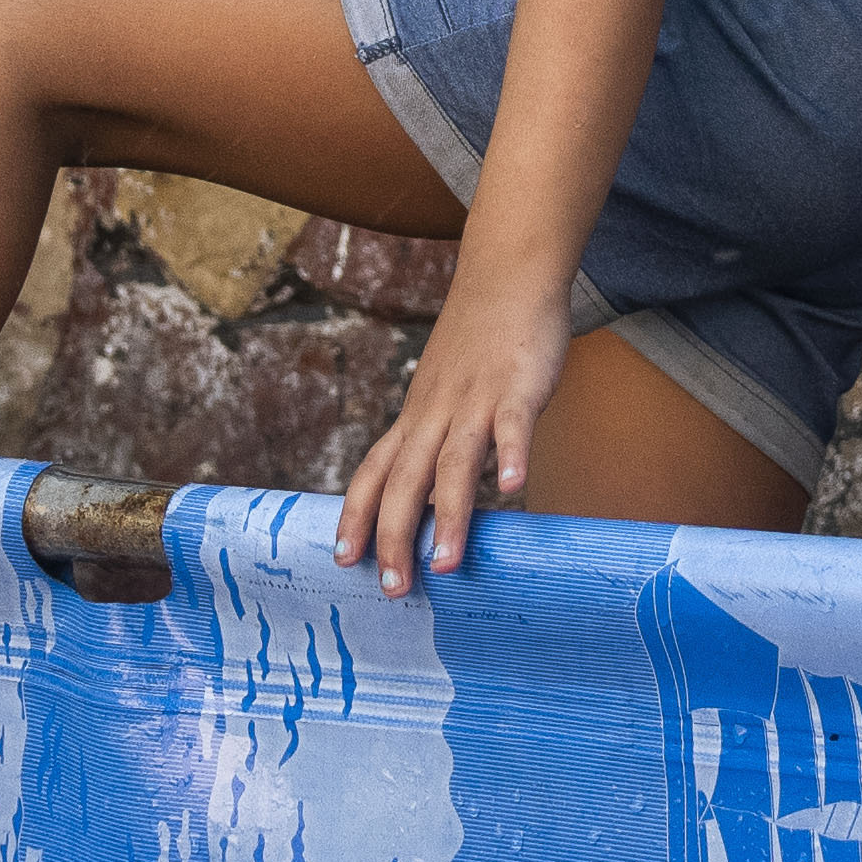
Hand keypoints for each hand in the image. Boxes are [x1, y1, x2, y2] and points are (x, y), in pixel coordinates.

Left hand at [333, 281, 577, 592]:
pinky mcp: (517, 385)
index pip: (373, 473)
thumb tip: (436, 502)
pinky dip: (512, 456)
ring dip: (447, 515)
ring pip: (454, 462)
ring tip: (445, 562)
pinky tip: (516, 489)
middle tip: (393, 588)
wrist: (507, 273)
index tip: (344, 560)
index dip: (356, 516)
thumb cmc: (478, 344)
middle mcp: (435, 413)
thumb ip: (439, 445)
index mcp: (416, 419)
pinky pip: (512, 424)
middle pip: (405, 480)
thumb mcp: (444, 396)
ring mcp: (475, 399)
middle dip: (394, 536)